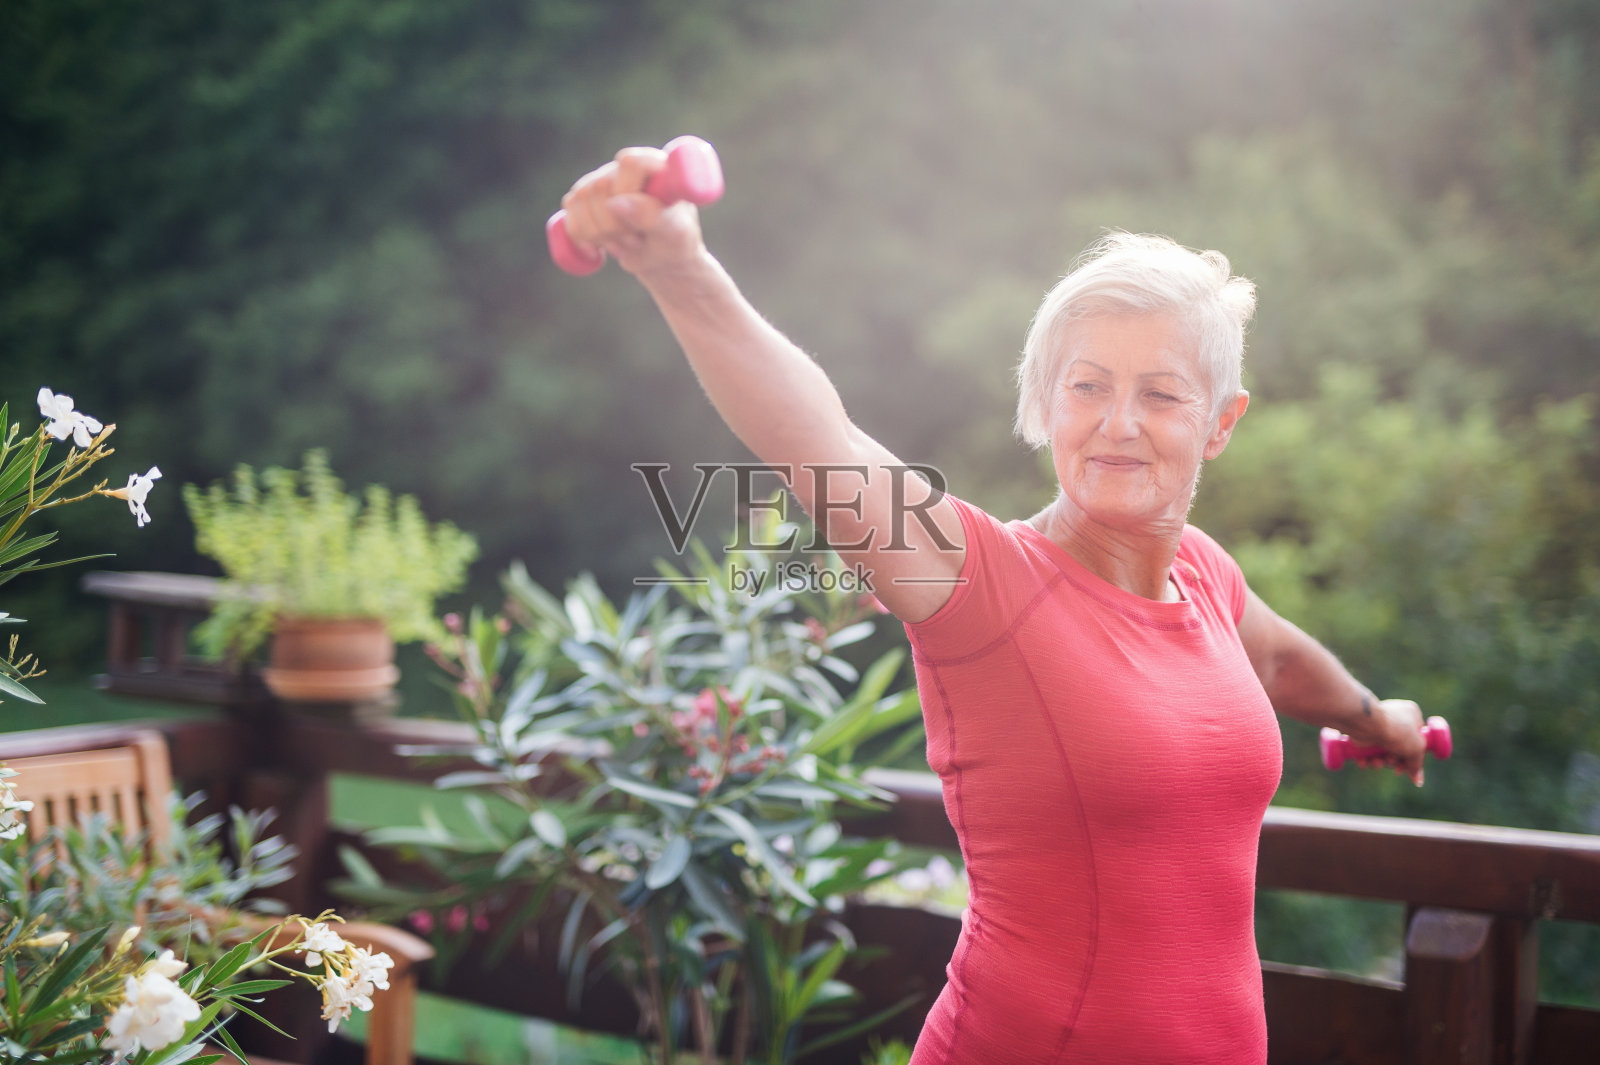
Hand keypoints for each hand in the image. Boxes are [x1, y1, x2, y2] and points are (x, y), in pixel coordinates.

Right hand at [559, 147, 704, 277]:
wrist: (662, 260)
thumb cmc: (676, 244)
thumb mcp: (673, 234)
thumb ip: (651, 216)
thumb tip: (615, 203)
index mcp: (654, 165)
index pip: (629, 163)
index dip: (628, 194)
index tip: (640, 224)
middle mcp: (624, 168)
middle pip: (599, 186)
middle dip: (614, 225)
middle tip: (637, 241)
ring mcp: (601, 181)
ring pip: (579, 200)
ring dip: (599, 234)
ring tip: (624, 244)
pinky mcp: (583, 200)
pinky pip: (569, 216)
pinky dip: (583, 238)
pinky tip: (603, 247)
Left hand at [1345, 697, 1427, 785]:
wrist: (1366, 725)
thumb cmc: (1396, 731)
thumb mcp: (1416, 748)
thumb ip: (1417, 764)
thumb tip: (1417, 779)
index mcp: (1410, 714)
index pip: (1416, 739)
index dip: (1413, 756)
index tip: (1408, 768)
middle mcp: (1393, 718)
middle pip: (1398, 748)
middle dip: (1393, 761)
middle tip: (1390, 763)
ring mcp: (1377, 726)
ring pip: (1381, 752)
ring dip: (1379, 762)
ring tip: (1377, 762)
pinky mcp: (1362, 733)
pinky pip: (1367, 751)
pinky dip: (1366, 759)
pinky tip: (1365, 761)